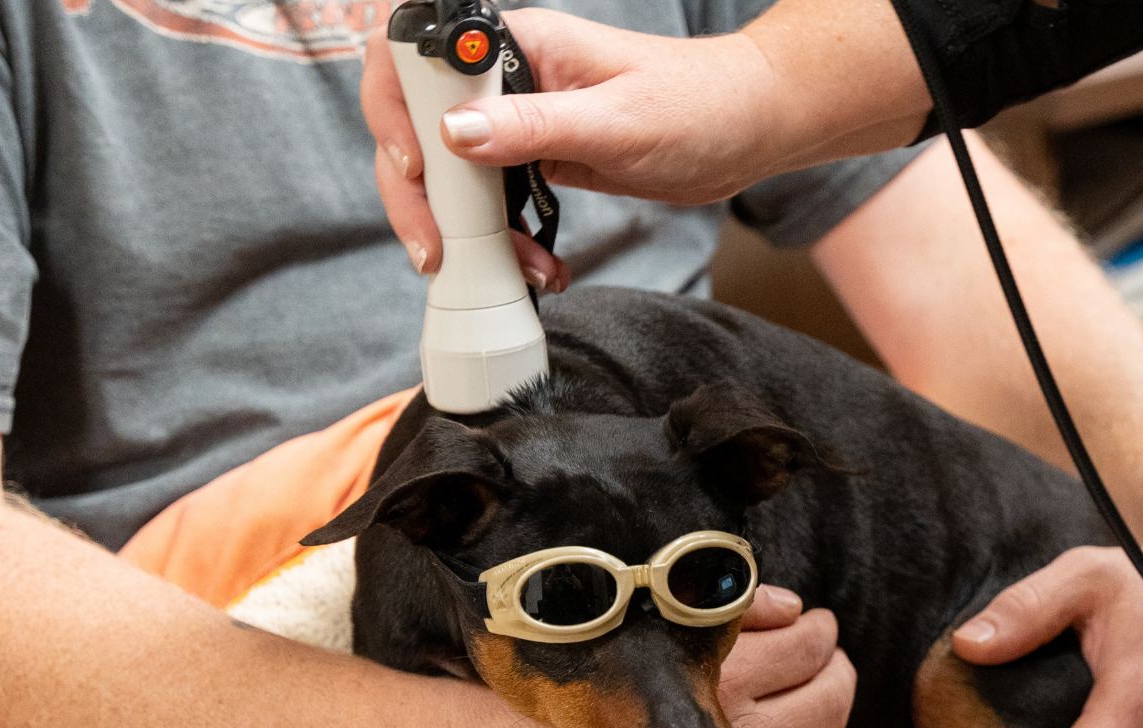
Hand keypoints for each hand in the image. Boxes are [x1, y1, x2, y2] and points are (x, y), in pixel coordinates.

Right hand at [360, 4, 921, 279]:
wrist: (746, 129)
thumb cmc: (698, 104)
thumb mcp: (617, 121)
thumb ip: (534, 126)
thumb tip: (452, 134)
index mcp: (520, 45)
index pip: (419, 59)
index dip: (396, 111)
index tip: (416, 166)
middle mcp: (506, 79)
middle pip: (416, 124)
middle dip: (418, 191)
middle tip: (435, 248)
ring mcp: (516, 120)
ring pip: (449, 172)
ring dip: (463, 228)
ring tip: (510, 266)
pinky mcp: (534, 158)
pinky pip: (490, 201)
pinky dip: (501, 240)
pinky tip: (534, 265)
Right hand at [466, 585, 854, 727]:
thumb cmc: (558, 699)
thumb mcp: (633, 640)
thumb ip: (722, 621)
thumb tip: (791, 610)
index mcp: (705, 690)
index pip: (804, 649)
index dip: (818, 631)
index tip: (812, 626)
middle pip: (827, 707)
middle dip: (835, 675)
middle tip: (823, 664)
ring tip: (810, 719)